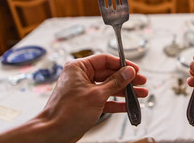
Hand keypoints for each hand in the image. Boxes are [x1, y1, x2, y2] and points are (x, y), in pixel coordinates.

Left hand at [0, 54, 147, 142]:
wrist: (52, 134)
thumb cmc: (66, 112)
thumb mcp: (97, 95)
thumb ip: (115, 82)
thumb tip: (129, 71)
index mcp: (79, 68)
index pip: (105, 60)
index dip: (122, 64)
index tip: (135, 69)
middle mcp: (81, 76)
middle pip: (109, 74)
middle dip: (126, 79)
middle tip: (141, 82)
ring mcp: (84, 90)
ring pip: (109, 87)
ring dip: (125, 91)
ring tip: (141, 94)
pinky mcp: (87, 103)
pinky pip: (105, 99)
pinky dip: (117, 102)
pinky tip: (129, 105)